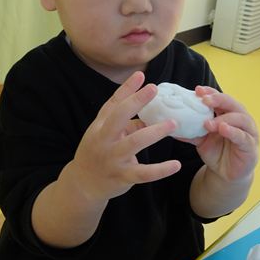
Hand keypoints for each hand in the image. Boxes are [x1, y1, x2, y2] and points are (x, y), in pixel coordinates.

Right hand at [70, 71, 180, 201]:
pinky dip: (161, 170)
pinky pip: (144, 173)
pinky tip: (176, 164)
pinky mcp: (122, 176)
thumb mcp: (105, 134)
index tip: (141, 75)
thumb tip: (149, 110)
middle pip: (118, 117)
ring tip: (173, 123)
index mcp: (100, 126)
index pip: (113, 104)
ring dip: (155, 132)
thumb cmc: (98, 152)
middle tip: (154, 89)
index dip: (127, 89)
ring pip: (134, 143)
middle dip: (136, 102)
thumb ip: (126, 121)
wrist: (83, 184)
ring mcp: (112, 158)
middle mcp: (104, 140)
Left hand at [189, 87, 258, 182]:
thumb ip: (190, 132)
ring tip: (209, 122)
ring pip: (240, 118)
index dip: (210, 92)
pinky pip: (243, 136)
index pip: (221, 98)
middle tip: (204, 101)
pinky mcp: (251, 147)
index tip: (197, 90)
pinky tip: (223, 129)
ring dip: (224, 118)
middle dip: (218, 100)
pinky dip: (233, 131)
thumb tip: (170, 126)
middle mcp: (241, 119)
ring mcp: (248, 132)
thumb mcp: (201, 140)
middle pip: (232, 103)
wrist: (226, 175)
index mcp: (229, 114)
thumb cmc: (217, 152)